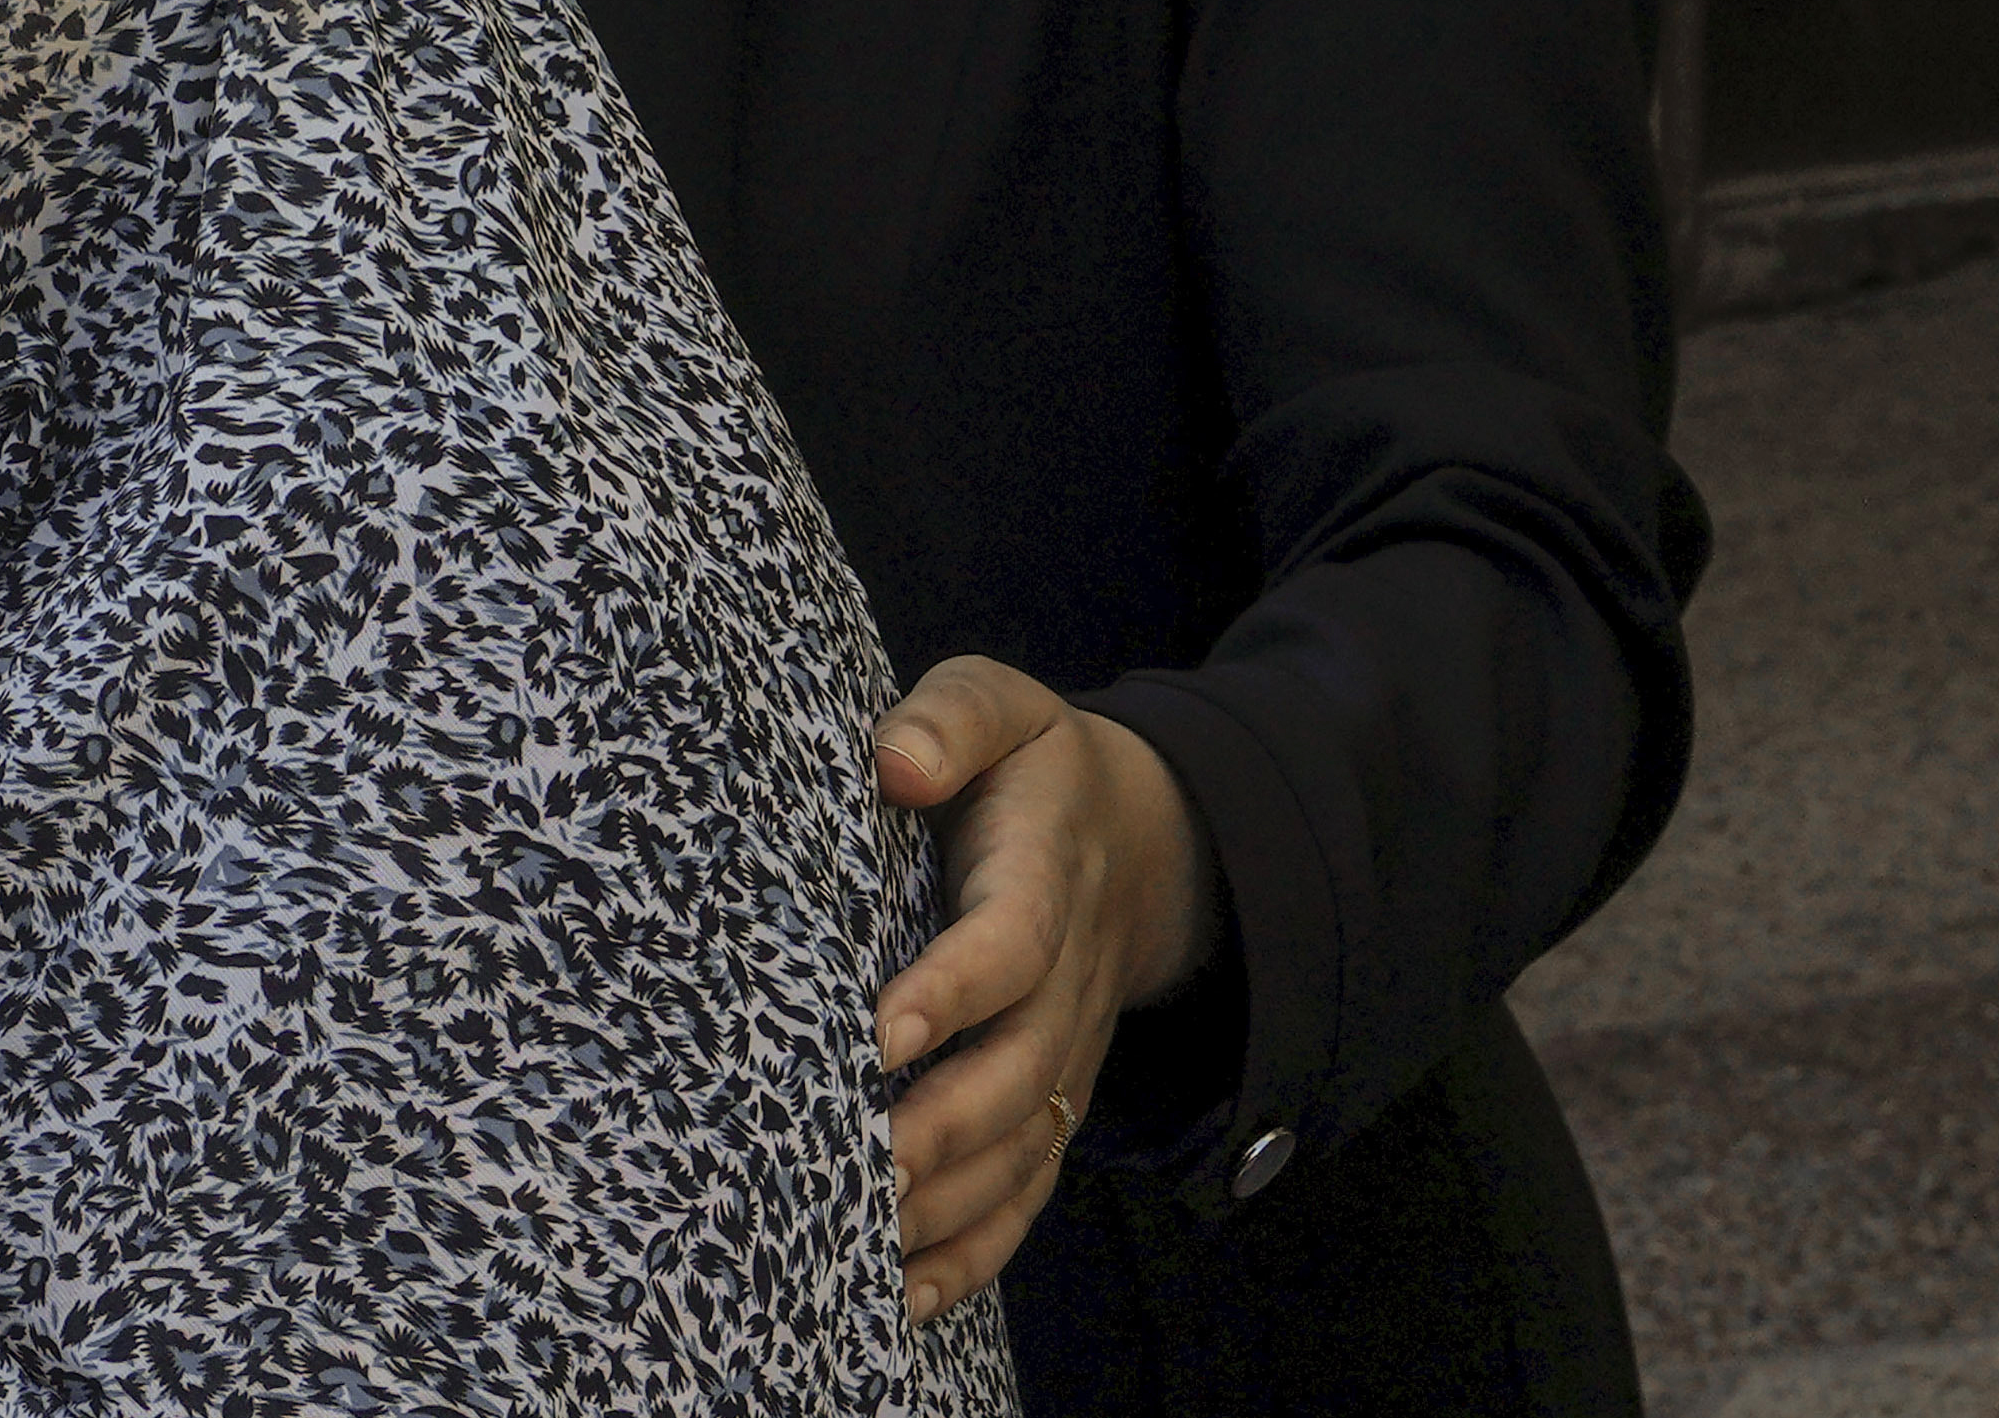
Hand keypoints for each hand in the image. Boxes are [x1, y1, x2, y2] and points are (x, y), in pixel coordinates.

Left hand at [869, 654, 1224, 1321]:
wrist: (1139, 838)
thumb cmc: (1028, 766)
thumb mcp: (999, 705)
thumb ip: (952, 718)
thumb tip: (896, 763)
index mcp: (1045, 874)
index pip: (1007, 943)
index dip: (952, 989)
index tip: (881, 1030)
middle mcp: (1064, 979)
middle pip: (1017, 1070)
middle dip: (942, 1126)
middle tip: (860, 1164)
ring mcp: (1066, 1050)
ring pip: (1022, 1145)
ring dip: (947, 1201)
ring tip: (860, 1238)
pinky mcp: (1054, 1097)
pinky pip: (1027, 1187)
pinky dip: (972, 1249)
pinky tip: (900, 1294)